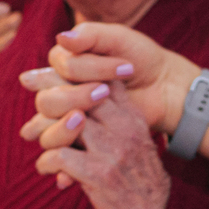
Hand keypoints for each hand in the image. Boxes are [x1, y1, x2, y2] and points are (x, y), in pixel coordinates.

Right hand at [19, 22, 195, 153]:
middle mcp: (60, 91)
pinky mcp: (79, 141)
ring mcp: (67, 118)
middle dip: (74, 97)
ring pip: (44, 130)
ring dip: (60, 129)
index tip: (126, 67)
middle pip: (46, 101)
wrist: (165, 88)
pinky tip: (67, 173)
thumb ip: (90, 36)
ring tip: (82, 121)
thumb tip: (61, 39)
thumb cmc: (141, 58)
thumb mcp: (119, 38)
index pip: (58, 67)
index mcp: (65, 64)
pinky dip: (59, 164)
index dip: (87, 68)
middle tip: (104, 93)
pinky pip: (58, 157)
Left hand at [34, 81, 170, 208]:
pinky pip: (58, 156)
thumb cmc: (138, 180)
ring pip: (64, 122)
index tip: (45, 81)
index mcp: (132, 116)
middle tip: (36, 113)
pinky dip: (45, 162)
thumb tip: (81, 100)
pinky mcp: (100, 176)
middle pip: (78, 93)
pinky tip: (48, 169)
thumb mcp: (135, 141)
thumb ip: (113, 119)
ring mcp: (112, 150)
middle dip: (49, 99)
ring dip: (45, 134)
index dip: (68, 75)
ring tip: (44, 146)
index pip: (99, 79)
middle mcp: (124, 127)